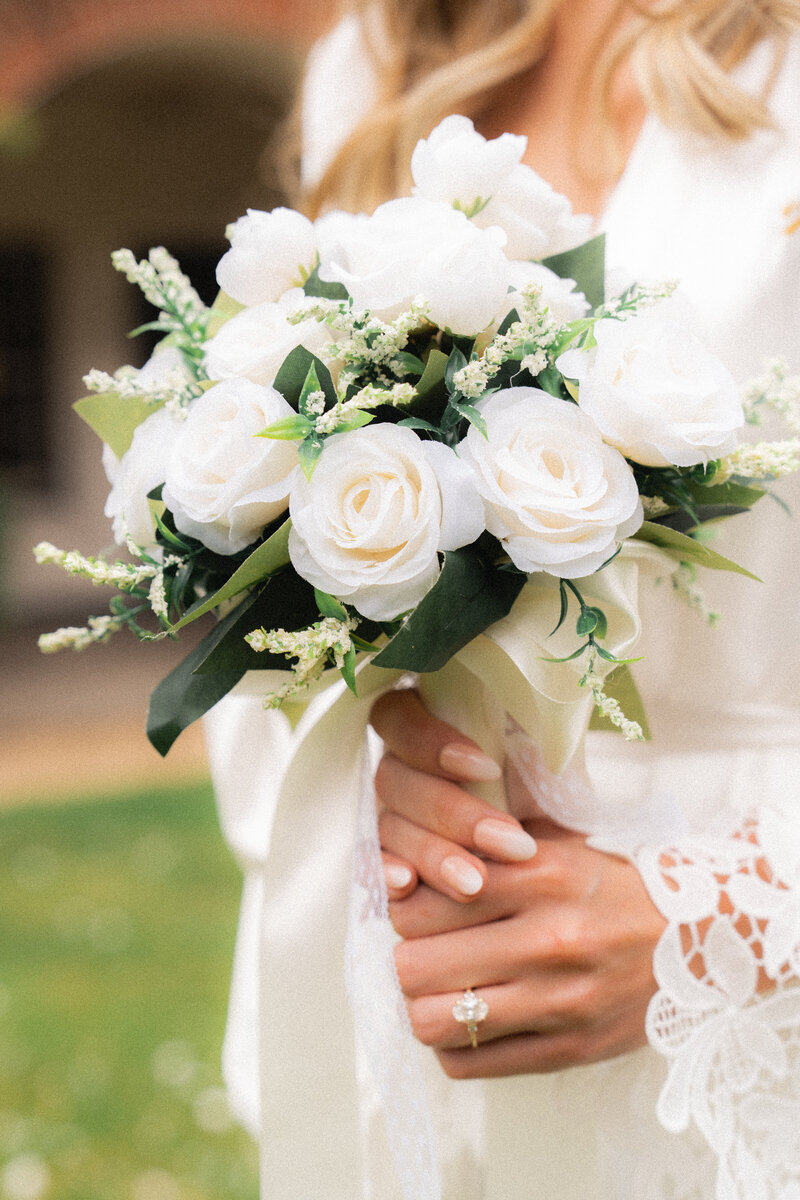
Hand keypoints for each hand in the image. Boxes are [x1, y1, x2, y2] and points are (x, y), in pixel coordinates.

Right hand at [371, 689, 537, 901]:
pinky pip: (372, 867)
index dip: (429, 742)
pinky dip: (387, 874)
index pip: (399, 717)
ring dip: (433, 855)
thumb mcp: (547, 754)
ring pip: (389, 827)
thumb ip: (524, 735)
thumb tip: (517, 735)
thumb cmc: (555, 792)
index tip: (487, 770)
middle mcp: (403, 766)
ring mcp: (392, 815)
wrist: (568, 854)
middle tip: (509, 843)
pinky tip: (407, 885)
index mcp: (430, 721)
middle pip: (394, 780)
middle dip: (451, 814)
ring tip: (477, 883)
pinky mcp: (393, 861)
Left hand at [391, 821, 665, 1077]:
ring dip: (424, 1006)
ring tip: (439, 990)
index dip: (403, 907)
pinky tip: (467, 1022)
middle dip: (405, 959)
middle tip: (419, 952)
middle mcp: (547, 938)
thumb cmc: (611, 884)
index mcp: (539, 877)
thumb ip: (488, 839)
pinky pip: (472, 1063)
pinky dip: (453, 1046)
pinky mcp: (568, 1049)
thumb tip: (412, 855)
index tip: (413, 907)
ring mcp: (558, 1001)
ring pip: (436, 1020)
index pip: (424, 900)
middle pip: (416, 965)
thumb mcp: (556, 842)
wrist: (697, 936)